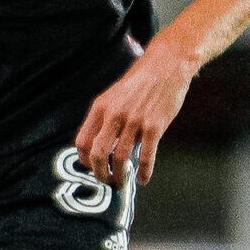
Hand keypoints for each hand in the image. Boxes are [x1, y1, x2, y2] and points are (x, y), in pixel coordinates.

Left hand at [75, 43, 196, 186]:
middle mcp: (114, 115)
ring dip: (119, 176)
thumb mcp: (114, 96)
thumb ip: (105, 118)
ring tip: (121, 182)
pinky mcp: (154, 126)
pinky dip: (144, 172)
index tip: (90, 167)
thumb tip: (100, 144)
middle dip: (99, 173)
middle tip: (105, 181)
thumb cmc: (140, 82)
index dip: (84, 159)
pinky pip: (146, 156)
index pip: (82, 141)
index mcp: (100, 107)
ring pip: (120, 158)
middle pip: (97, 154)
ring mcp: (134, 121)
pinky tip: (143, 179)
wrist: (166, 66)